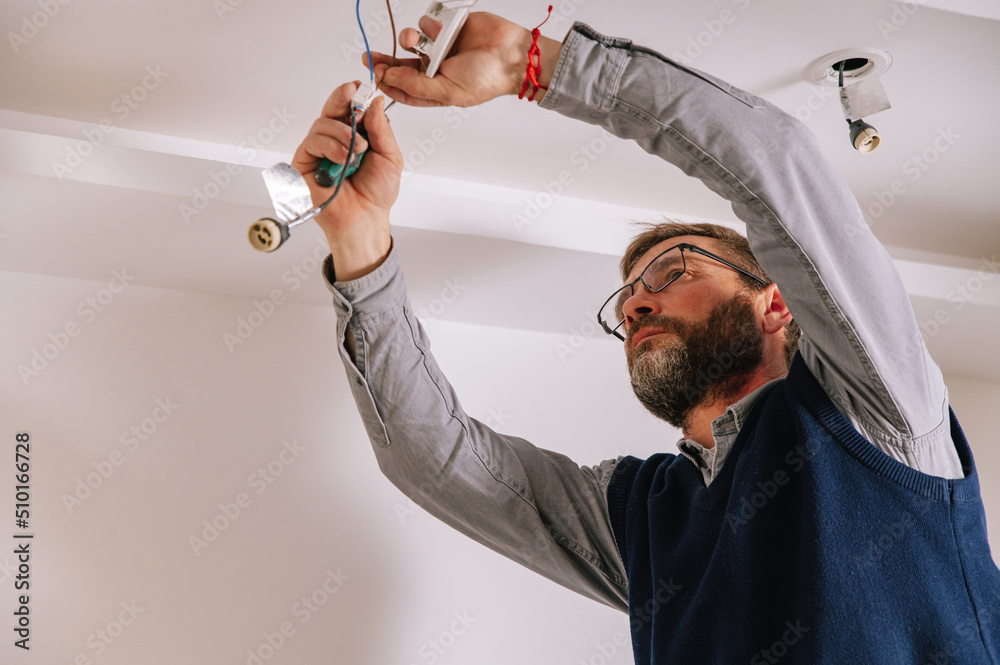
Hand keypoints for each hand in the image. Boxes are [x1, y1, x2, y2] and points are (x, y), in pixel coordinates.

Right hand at [292, 81, 402, 279]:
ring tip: (357, 150)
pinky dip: (330, 146)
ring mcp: (318, 151)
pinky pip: (312, 142)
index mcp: (355, 136)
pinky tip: (343, 159)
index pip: (350, 108)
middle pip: (332, 109)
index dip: (354, 95)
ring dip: (342, 133)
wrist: (365, 219)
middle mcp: (334, 140)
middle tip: (351, 93)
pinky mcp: (304, 163)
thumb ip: (381, 129)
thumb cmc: (377, 193)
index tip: (361, 86)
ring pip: (322, 124)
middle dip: (342, 99)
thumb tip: (374, 102)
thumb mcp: (390, 157)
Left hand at [362, 11, 559, 106]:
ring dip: (408, 40)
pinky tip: (442, 30)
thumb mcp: (448, 91)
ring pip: (410, 43)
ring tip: (415, 41)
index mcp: (434, 92)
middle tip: (370, 58)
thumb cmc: (487, 79)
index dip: (386, 84)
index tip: (373, 76)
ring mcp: (439, 49)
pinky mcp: (445, 29)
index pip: (402, 91)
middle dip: (385, 62)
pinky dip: (430, 26)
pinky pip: (426, 25)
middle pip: (400, 67)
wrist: (511, 53)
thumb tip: (389, 80)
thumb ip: (417, 87)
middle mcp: (434, 71)